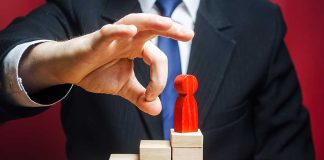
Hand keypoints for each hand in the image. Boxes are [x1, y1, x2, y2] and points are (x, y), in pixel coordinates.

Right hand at [20, 13, 193, 114]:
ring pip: (134, 23)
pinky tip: (130, 31)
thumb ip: (140, 96)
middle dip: (171, 30)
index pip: (157, 58)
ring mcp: (113, 38)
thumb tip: (158, 109)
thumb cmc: (95, 72)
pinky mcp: (95, 41)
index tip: (150, 97)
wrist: (70, 71)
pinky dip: (119, 31)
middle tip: (188, 34)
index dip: (159, 79)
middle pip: (152, 29)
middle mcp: (128, 39)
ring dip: (152, 23)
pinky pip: (108, 33)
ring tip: (168, 25)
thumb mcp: (123, 87)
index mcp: (137, 48)